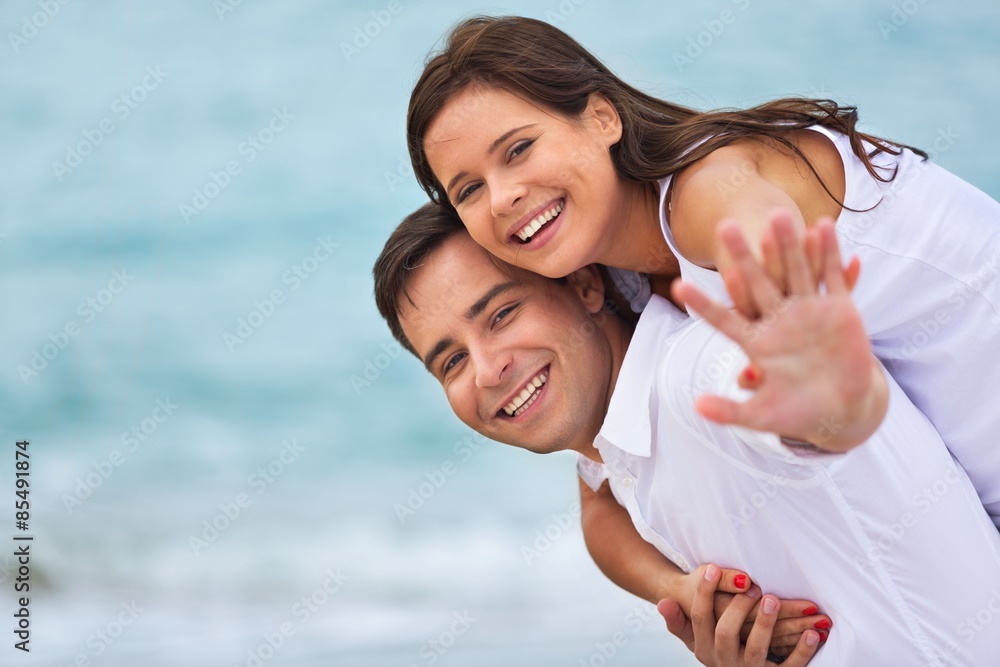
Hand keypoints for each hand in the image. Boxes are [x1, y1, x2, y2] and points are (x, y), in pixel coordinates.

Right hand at [659, 564, 822, 665]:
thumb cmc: (717, 649)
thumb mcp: (696, 638)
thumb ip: (680, 621)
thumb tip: (662, 603)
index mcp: (703, 647)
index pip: (700, 618)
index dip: (705, 592)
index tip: (713, 567)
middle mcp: (723, 660)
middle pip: (726, 633)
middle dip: (738, 608)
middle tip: (752, 586)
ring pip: (756, 649)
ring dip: (766, 623)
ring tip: (773, 599)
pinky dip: (802, 651)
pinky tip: (814, 634)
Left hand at [672, 215, 887, 451]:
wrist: (843, 408)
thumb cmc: (799, 414)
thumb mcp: (763, 416)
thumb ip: (731, 411)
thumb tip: (696, 407)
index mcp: (757, 342)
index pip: (724, 319)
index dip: (704, 304)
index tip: (679, 286)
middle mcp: (779, 320)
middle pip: (757, 283)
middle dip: (744, 257)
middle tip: (725, 226)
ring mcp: (809, 310)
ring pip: (795, 271)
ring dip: (788, 244)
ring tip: (778, 214)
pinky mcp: (839, 308)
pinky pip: (833, 276)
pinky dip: (830, 253)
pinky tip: (824, 225)